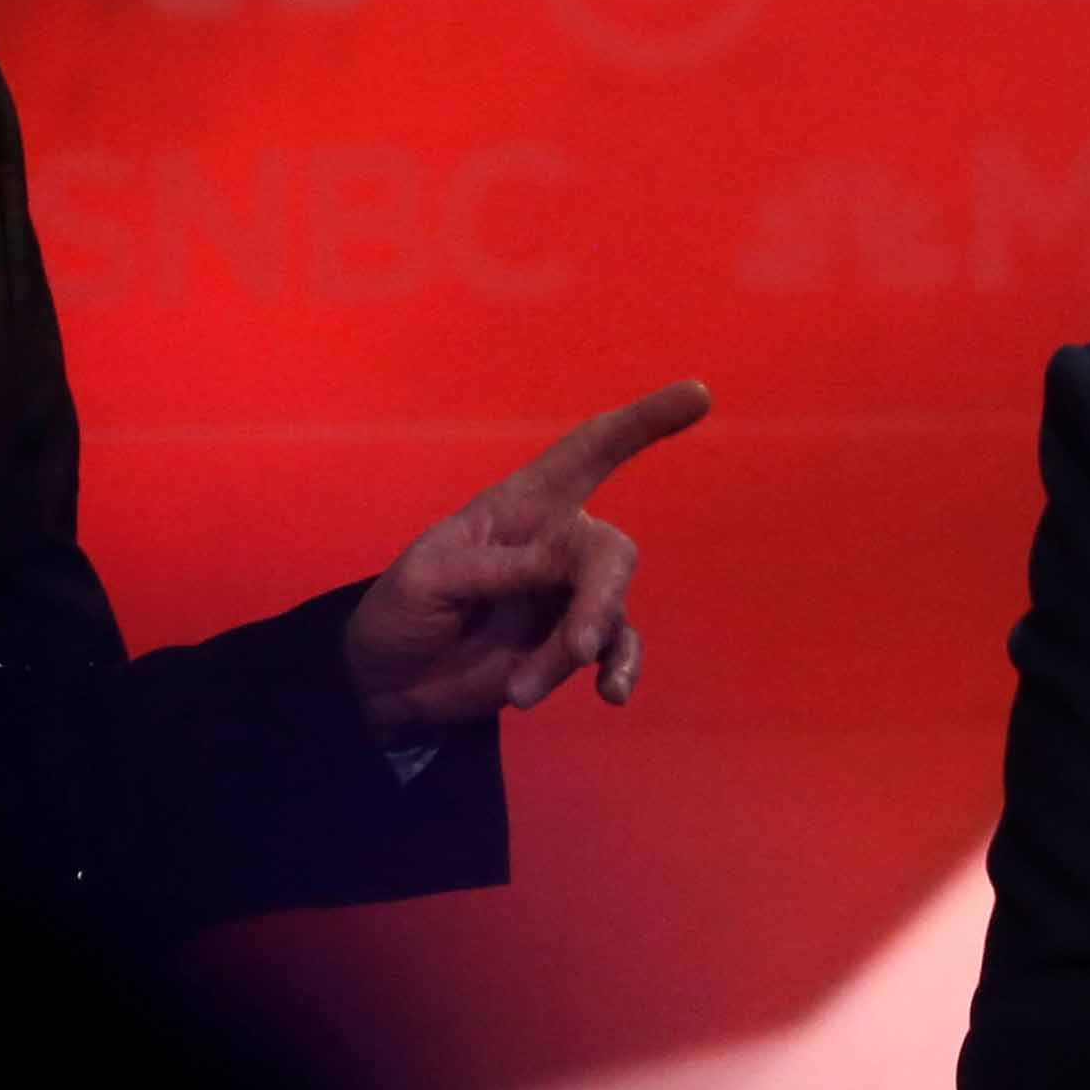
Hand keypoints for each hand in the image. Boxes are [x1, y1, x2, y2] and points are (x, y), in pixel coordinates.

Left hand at [343, 380, 709, 731]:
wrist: (391, 681)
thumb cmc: (404, 609)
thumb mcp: (432, 577)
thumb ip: (499, 568)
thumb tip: (565, 564)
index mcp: (521, 505)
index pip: (589, 451)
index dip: (642, 423)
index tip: (698, 395)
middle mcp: (556, 542)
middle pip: (610, 552)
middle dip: (599, 598)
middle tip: (580, 648)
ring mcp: (568, 596)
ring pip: (609, 611)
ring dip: (576, 651)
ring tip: (522, 690)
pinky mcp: (571, 645)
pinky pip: (617, 650)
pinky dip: (619, 671)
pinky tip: (609, 694)